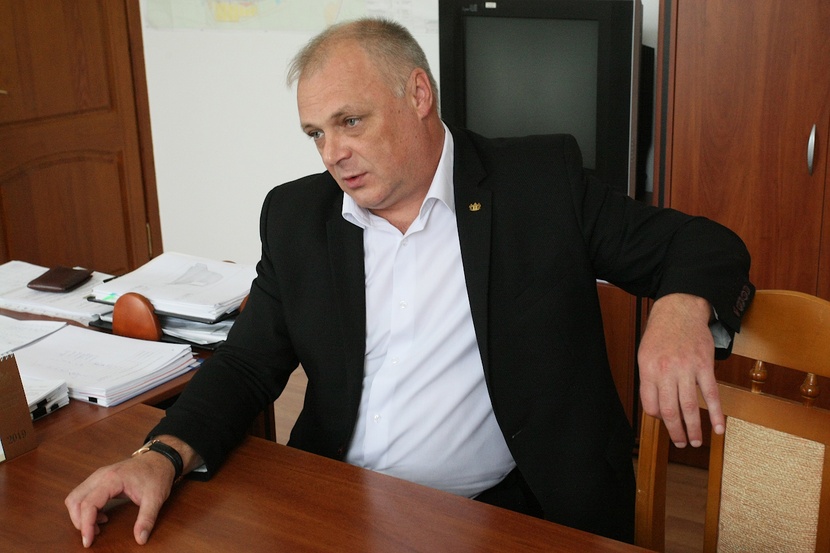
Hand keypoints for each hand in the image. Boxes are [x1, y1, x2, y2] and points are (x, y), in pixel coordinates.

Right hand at [65, 435, 198, 547]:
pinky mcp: (100, 479)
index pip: (88, 504)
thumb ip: (147, 519)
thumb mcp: (155, 498)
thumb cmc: (157, 475)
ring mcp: (99, 476)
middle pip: (75, 500)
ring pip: (76, 497)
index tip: (88, 541)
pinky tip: (101, 517)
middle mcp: (100, 475)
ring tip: (98, 526)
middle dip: (79, 521)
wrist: (160, 459)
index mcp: (112, 479)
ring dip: (80, 515)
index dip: (85, 524)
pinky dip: (86, 509)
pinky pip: (84, 495)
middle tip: (92, 535)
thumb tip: (141, 539)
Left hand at [638, 293, 724, 447]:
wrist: (680, 310)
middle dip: (675, 432)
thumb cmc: (661, 335)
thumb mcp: (646, 355)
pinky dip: (716, 414)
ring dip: (693, 429)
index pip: (650, 405)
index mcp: (648, 369)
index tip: (664, 422)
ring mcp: (686, 368)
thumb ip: (650, 380)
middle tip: (681, 444)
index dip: (657, 417)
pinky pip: (711, 394)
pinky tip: (718, 428)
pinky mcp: (705, 365)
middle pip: (670, 410)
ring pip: (690, 406)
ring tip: (696, 442)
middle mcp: (666, 370)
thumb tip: (657, 409)